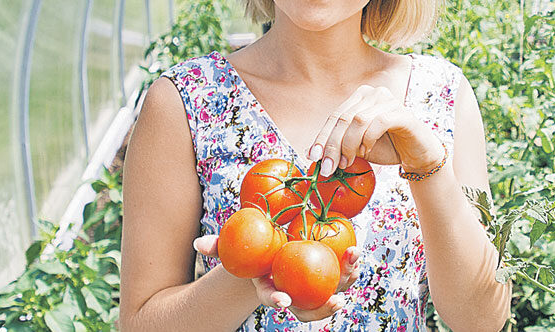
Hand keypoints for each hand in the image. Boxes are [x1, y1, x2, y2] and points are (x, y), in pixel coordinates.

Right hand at [192, 235, 360, 320]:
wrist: (273, 244)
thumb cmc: (251, 247)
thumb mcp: (233, 245)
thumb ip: (217, 246)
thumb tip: (198, 244)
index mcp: (272, 288)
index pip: (274, 299)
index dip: (277, 301)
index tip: (283, 301)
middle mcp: (295, 292)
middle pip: (309, 309)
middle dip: (322, 310)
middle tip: (335, 304)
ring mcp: (315, 284)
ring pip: (333, 290)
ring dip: (345, 280)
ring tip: (353, 265)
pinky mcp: (331, 272)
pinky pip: (343, 272)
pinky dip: (351, 264)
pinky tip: (356, 253)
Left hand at [309, 84, 444, 176]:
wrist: (416, 155)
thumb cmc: (385, 148)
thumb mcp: (356, 147)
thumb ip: (338, 145)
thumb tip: (310, 153)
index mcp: (359, 97)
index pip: (335, 116)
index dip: (322, 137)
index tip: (312, 157)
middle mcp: (373, 93)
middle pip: (344, 118)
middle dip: (333, 145)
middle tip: (328, 168)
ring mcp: (388, 100)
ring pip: (358, 120)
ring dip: (349, 145)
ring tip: (347, 162)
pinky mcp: (402, 112)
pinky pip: (378, 123)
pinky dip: (368, 139)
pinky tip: (367, 151)